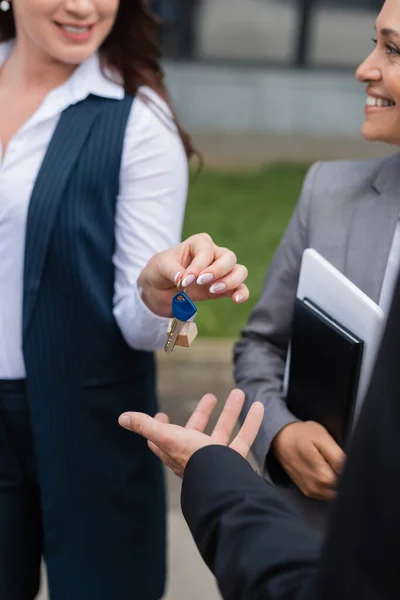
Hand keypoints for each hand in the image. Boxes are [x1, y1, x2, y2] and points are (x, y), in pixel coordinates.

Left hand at [118, 389, 263, 477]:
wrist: (222, 484)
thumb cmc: (192, 459)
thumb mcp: (167, 437)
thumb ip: (146, 426)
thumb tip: (122, 417)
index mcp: (175, 451)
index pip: (162, 439)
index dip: (159, 427)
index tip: (162, 414)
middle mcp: (195, 456)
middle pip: (197, 432)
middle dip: (202, 414)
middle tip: (210, 397)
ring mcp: (216, 460)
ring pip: (224, 432)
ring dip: (231, 413)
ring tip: (239, 393)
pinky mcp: (234, 462)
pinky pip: (244, 438)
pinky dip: (251, 423)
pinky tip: (258, 406)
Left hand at [138, 233, 248, 316]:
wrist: (159, 289)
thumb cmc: (160, 270)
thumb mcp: (160, 266)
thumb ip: (171, 270)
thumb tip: (182, 278)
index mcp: (199, 243)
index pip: (207, 251)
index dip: (198, 266)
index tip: (185, 280)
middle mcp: (214, 254)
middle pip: (228, 257)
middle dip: (218, 270)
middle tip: (201, 282)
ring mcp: (221, 272)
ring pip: (239, 271)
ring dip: (230, 281)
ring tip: (213, 291)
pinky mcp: (223, 288)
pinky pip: (240, 289)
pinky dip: (241, 293)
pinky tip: (237, 300)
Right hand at [272, 421, 345, 500]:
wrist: (279, 438)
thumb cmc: (302, 434)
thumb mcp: (322, 437)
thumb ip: (338, 456)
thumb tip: (353, 469)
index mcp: (324, 477)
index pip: (350, 482)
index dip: (354, 471)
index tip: (352, 461)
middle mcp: (318, 489)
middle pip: (344, 490)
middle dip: (347, 478)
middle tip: (340, 461)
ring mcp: (312, 492)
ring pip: (335, 494)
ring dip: (338, 483)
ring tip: (332, 465)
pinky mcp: (308, 492)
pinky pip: (326, 495)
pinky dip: (330, 487)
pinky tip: (327, 472)